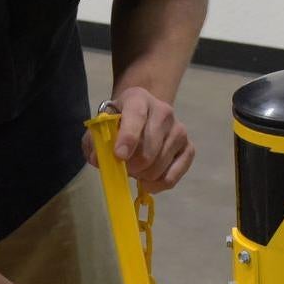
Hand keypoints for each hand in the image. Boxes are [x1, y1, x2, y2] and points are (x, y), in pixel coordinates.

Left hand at [82, 85, 196, 194]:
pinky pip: (173, 175)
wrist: (144, 115)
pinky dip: (158, 184)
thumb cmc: (119, 123)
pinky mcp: (189, 148)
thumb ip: (94, 142)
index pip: (136, 116)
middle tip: (124, 166)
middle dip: (132, 166)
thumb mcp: (101, 127)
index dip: (128, 138)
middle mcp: (163, 111)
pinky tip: (148, 180)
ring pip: (159, 166)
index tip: (119, 156)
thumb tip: (99, 160)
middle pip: (149, 149)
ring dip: (143, 175)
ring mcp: (179, 130)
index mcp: (138, 99)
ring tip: (136, 169)